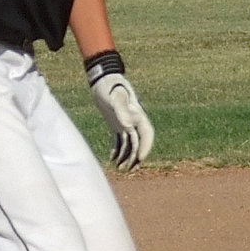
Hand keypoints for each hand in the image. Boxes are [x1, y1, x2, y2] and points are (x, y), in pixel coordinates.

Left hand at [85, 50, 153, 171]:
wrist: (102, 79)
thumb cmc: (110, 85)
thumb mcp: (115, 96)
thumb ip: (122, 109)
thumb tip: (127, 126)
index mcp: (138, 115)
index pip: (146, 134)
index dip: (145, 147)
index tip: (140, 159)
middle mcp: (134, 121)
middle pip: (139, 143)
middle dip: (135, 158)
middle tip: (129, 171)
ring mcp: (126, 123)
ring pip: (130, 144)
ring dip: (126, 157)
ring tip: (119, 169)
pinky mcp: (116, 125)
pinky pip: (120, 141)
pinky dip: (118, 151)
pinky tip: (112, 159)